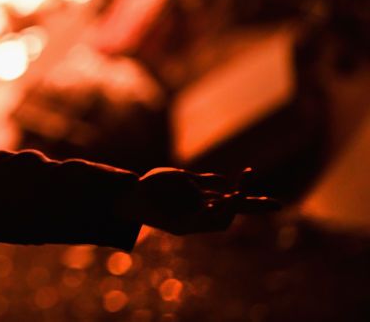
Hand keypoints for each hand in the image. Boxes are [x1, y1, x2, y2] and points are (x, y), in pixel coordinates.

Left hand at [120, 168, 279, 235]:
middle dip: (255, 207)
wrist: (129, 195)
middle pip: (236, 212)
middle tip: (277, 204)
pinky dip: (212, 213)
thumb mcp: (181, 177)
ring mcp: (194, 220)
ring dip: (232, 208)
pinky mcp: (181, 228)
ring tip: (239, 195)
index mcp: (205, 199)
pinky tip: (220, 203)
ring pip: (223, 220)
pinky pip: (202, 222)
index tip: (266, 188)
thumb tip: (226, 181)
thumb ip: (203, 181)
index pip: (234, 198)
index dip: (252, 196)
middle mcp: (203, 211)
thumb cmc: (154, 186)